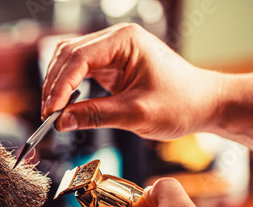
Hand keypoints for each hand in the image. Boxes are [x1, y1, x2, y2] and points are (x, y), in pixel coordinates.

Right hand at [42, 23, 221, 139]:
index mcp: (125, 40)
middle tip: (48, 116)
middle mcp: (117, 39)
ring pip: (71, 61)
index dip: (59, 86)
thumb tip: (61, 122)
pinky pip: (82, 71)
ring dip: (58, 85)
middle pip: (69, 55)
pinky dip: (69, 88)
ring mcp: (114, 51)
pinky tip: (65, 105)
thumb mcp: (137, 114)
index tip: (50, 112)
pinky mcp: (112, 64)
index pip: (78, 58)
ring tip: (53, 112)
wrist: (204, 104)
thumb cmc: (181, 103)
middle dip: (54, 85)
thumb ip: (96, 116)